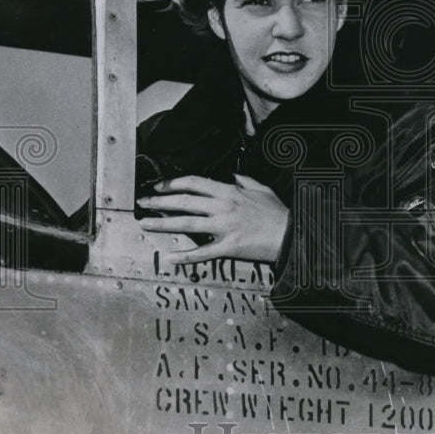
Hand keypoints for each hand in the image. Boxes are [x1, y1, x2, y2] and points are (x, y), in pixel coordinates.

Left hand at [137, 174, 289, 263]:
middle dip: (160, 201)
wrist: (291, 234)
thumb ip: (244, 181)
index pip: (194, 183)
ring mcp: (225, 227)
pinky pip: (203, 252)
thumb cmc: (276, 213)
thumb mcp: (261, 189)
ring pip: (187, 224)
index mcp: (229, 192)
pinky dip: (186, 256)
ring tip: (146, 223)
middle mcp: (223, 207)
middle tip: (143, 202)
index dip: (173, 183)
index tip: (159, 186)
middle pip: (184, 202)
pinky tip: (171, 257)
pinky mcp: (228, 247)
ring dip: (164, 223)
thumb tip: (231, 176)